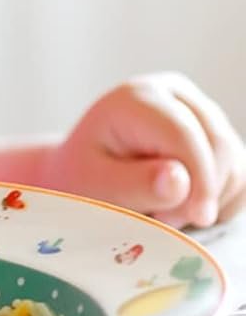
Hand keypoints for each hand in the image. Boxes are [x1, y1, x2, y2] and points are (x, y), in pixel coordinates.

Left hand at [49, 74, 245, 228]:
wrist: (87, 174)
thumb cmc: (86, 178)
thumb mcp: (97, 186)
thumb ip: (136, 184)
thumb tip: (180, 180)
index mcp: (137, 98)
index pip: (183, 134)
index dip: (199, 178)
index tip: (199, 217)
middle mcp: (173, 94)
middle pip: (218, 145)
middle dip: (200, 193)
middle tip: (165, 221)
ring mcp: (200, 112)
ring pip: (234, 163)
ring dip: (208, 200)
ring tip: (164, 212)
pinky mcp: (217, 137)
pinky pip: (239, 176)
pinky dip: (220, 200)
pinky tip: (185, 206)